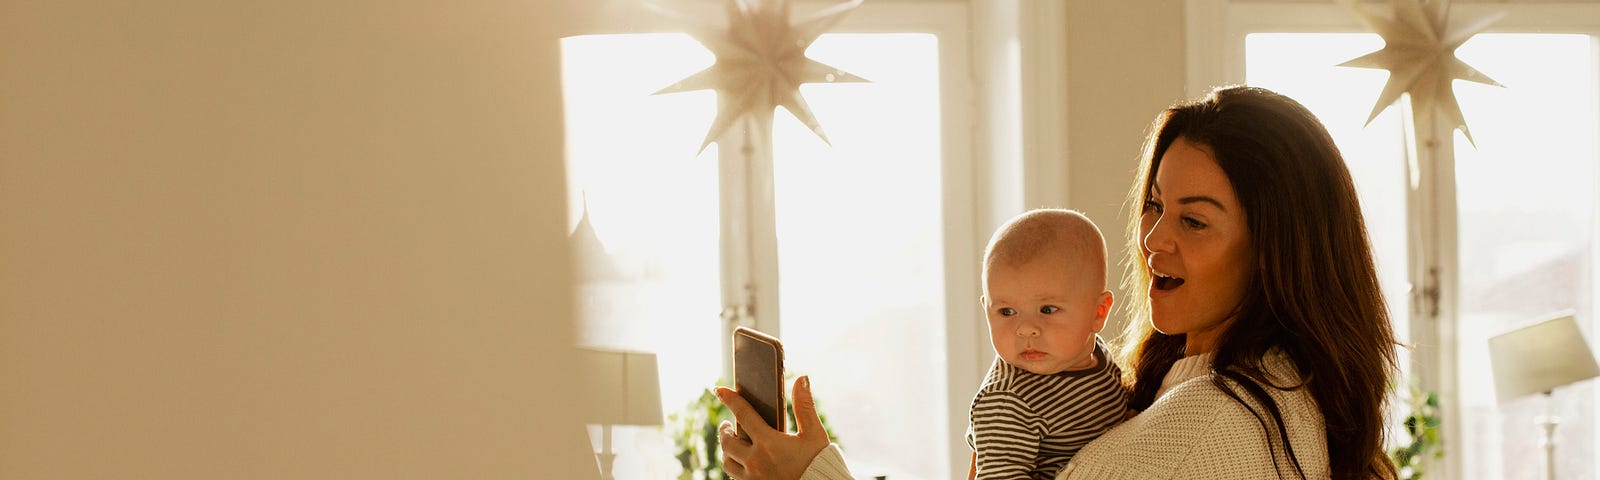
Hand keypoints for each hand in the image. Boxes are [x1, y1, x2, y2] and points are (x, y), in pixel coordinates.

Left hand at [715, 375, 831, 479]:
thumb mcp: (814, 433)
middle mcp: (755, 461)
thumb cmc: (819, 463)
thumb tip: (802, 379)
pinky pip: (736, 477)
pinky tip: (744, 462)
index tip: (719, 391)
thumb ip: (805, 406)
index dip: (730, 400)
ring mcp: (753, 478)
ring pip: (728, 462)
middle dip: (725, 430)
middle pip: (727, 442)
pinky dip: (736, 466)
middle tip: (728, 424)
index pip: (743, 415)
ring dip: (727, 450)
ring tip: (733, 444)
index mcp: (769, 443)